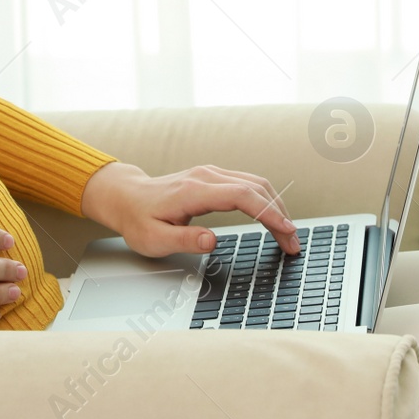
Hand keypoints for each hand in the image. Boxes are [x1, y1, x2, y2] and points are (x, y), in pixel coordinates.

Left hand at [79, 161, 300, 257]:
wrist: (126, 197)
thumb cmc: (138, 219)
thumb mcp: (154, 239)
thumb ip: (184, 240)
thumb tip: (212, 241)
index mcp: (194, 191)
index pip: (242, 196)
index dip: (268, 213)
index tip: (286, 231)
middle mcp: (206, 177)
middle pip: (255, 189)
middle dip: (279, 216)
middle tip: (293, 244)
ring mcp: (211, 174)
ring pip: (255, 184)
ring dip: (276, 207)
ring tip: (288, 235)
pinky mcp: (214, 178)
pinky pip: (248, 184)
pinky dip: (266, 200)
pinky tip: (273, 217)